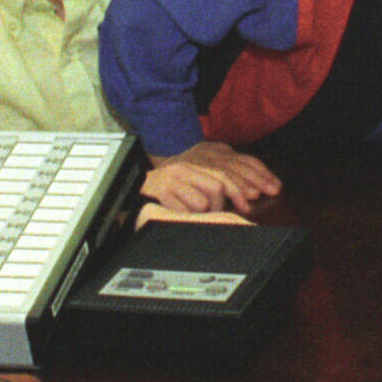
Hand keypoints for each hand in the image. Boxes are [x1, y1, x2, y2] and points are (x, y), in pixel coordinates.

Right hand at [143, 143, 280, 214]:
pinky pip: (184, 212)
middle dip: (220, 206)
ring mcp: (172, 180)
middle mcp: (184, 170)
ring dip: (201, 213)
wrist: (133, 188)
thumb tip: (238, 199)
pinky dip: (186, 217)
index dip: (239, 191)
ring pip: (202, 202)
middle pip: (217, 187)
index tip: (248, 205)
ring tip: (191, 213)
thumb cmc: (165, 189)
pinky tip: (180, 214)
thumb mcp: (188, 181)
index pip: (224, 175)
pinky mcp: (162, 193)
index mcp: (194, 165)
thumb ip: (209, 185)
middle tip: (216, 214)